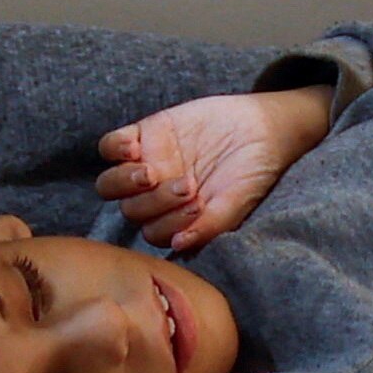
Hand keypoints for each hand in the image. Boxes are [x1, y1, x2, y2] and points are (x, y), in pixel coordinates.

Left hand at [96, 85, 334, 252]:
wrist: (262, 128)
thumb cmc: (252, 172)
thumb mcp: (236, 202)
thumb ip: (209, 225)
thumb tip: (179, 245)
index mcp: (174, 218)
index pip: (154, 232)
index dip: (169, 224)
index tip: (198, 206)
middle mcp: (155, 195)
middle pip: (130, 210)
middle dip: (154, 203)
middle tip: (187, 185)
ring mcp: (146, 164)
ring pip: (111, 184)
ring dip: (126, 182)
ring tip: (152, 172)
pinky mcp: (144, 134)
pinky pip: (110, 145)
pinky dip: (116, 148)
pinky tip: (136, 148)